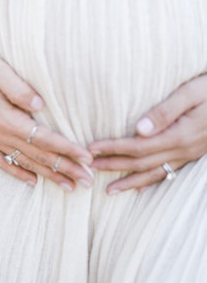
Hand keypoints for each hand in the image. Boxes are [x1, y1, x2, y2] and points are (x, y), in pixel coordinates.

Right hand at [0, 49, 93, 191]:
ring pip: (25, 162)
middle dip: (66, 169)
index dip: (68, 149)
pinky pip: (2, 163)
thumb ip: (20, 89)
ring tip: (69, 187)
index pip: (45, 139)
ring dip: (49, 176)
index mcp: (6, 119)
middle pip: (39, 156)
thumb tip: (41, 105)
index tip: (87, 159)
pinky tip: (32, 181)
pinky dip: (18, 173)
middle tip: (88, 182)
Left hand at [88, 73, 206, 193]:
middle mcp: (184, 149)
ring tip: (108, 189)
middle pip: (142, 163)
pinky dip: (151, 181)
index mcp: (180, 135)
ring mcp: (190, 154)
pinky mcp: (193, 152)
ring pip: (155, 173)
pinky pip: (169, 172)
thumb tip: (139, 128)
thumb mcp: (191, 92)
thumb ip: (166, 110)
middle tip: (88, 168)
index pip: (138, 146)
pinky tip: (139, 187)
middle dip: (114, 165)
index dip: (113, 148)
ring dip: (130, 181)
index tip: (91, 148)